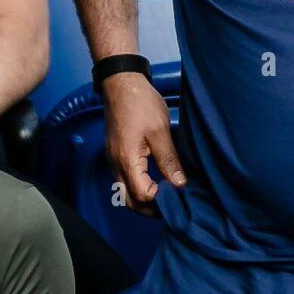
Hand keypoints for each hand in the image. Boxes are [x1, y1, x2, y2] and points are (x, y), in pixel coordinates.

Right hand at [100, 72, 186, 214]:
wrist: (121, 84)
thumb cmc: (140, 103)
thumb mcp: (160, 131)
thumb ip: (169, 160)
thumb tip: (180, 184)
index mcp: (127, 160)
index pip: (142, 195)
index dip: (160, 200)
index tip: (177, 195)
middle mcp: (116, 165)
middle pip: (130, 201)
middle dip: (149, 208)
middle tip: (171, 205)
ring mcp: (113, 161)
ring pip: (125, 193)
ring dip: (143, 200)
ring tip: (164, 196)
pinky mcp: (115, 156)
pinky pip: (124, 181)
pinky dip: (138, 188)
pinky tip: (154, 182)